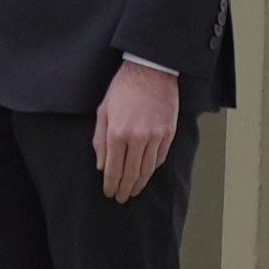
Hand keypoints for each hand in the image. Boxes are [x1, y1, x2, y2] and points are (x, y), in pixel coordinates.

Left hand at [94, 58, 182, 202]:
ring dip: (140, 183)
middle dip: (125, 189)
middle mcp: (138, 138)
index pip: (114, 169)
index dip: (111, 185)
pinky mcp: (168, 132)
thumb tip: (101, 166)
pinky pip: (160, 157)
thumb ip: (100, 140)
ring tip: (134, 191)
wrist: (150, 70)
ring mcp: (156, 136)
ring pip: (147, 169)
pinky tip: (147, 173)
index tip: (109, 193)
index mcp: (118, 133)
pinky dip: (153, 169)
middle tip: (121, 198)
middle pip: (131, 173)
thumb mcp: (104, 111)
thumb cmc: (123, 88)